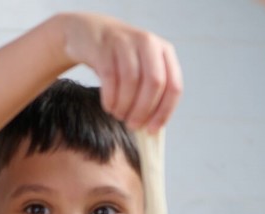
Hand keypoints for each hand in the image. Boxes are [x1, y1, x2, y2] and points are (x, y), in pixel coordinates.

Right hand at [56, 12, 182, 131]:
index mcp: (164, 51)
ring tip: (118, 115)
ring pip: (132, 82)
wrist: (90, 33)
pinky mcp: (104, 47)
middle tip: (131, 125)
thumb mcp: (142, 67)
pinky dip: (110, 98)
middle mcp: (148, 43)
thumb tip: (153, 127)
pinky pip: (110, 78)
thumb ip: (152, 90)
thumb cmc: (119, 60)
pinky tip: (108, 106)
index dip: (164, 112)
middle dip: (143, 110)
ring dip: (124, 106)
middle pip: (154, 83)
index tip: (152, 130)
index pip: (173, 86)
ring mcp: (126, 42)